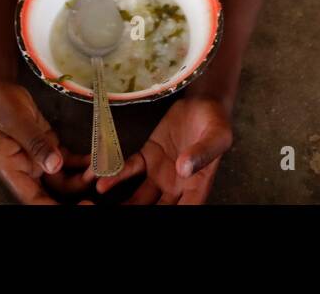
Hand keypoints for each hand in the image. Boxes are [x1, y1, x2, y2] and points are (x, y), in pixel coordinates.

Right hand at [0, 75, 93, 203]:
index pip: (34, 199)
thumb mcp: (16, 121)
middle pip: (51, 193)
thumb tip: (54, 166)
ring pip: (63, 178)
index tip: (81, 206)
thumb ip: (35, 143)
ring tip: (100, 168)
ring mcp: (38, 159)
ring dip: (81, 176)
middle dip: (74, 195)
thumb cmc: (1, 104)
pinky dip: (81, 162)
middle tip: (97, 189)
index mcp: (11, 170)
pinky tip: (95, 158)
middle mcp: (25, 170)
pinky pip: (67, 161)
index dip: (54, 207)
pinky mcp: (48, 147)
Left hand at [95, 96, 232, 204]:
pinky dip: (116, 177)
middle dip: (141, 214)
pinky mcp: (147, 157)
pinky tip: (102, 184)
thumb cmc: (216, 123)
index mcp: (197, 186)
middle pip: (158, 209)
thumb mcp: (217, 137)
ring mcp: (160, 173)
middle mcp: (176, 186)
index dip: (172, 216)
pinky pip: (130, 171)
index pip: (185, 209)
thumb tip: (184, 169)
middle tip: (120, 217)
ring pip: (139, 197)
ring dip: (125, 204)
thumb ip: (202, 153)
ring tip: (107, 208)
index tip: (154, 218)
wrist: (202, 102)